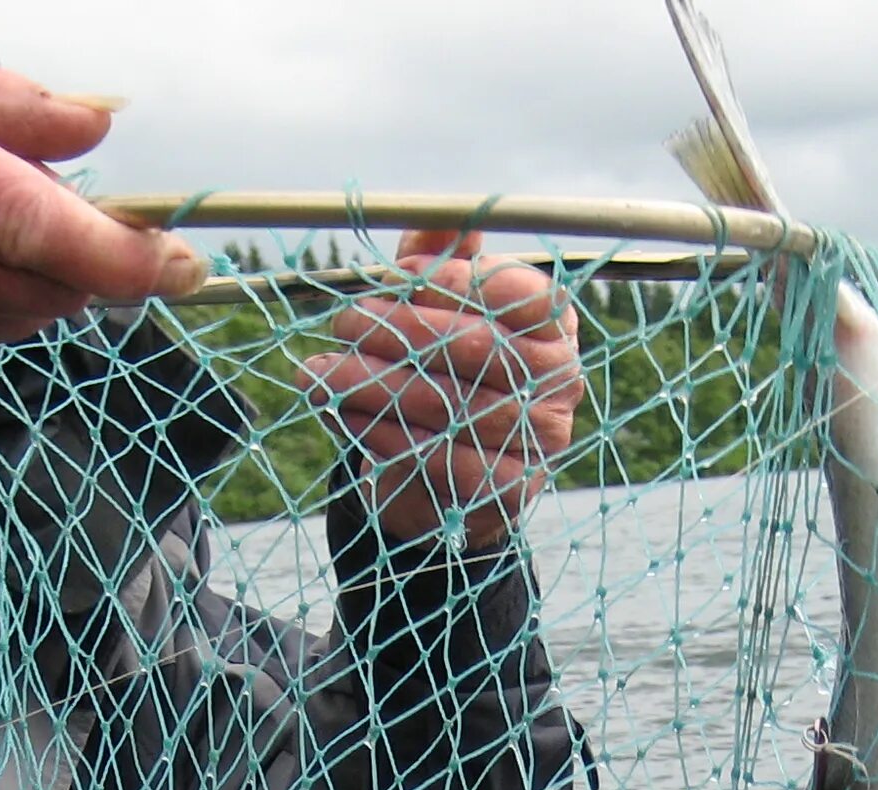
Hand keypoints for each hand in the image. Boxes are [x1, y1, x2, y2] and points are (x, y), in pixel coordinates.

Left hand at [295, 230, 582, 549]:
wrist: (450, 473)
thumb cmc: (445, 370)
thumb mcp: (440, 306)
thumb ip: (439, 259)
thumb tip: (439, 215)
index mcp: (553, 322)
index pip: (514, 291)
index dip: (450, 282)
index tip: (393, 279)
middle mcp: (560, 377)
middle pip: (475, 347)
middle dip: (398, 331)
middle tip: (344, 322)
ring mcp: (543, 436)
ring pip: (449, 404)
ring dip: (373, 385)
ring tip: (317, 373)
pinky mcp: (511, 485)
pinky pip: (438, 457)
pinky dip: (382, 435)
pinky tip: (342, 414)